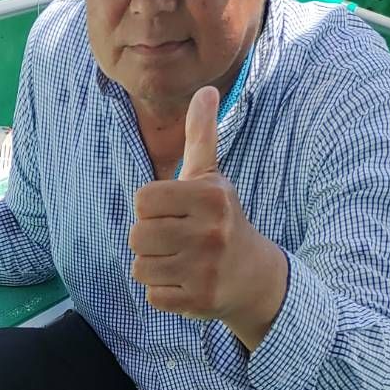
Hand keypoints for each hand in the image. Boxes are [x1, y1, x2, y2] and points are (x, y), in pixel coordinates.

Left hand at [129, 86, 287, 351]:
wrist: (253, 277)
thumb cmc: (221, 221)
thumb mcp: (212, 179)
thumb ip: (201, 137)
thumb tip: (205, 89)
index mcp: (211, 196)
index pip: (143, 200)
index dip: (151, 208)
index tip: (173, 213)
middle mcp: (210, 232)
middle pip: (136, 235)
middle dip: (149, 239)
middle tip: (175, 241)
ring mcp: (205, 269)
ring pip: (140, 266)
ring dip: (153, 266)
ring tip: (179, 262)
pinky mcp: (199, 300)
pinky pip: (152, 296)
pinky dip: (162, 292)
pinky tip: (185, 284)